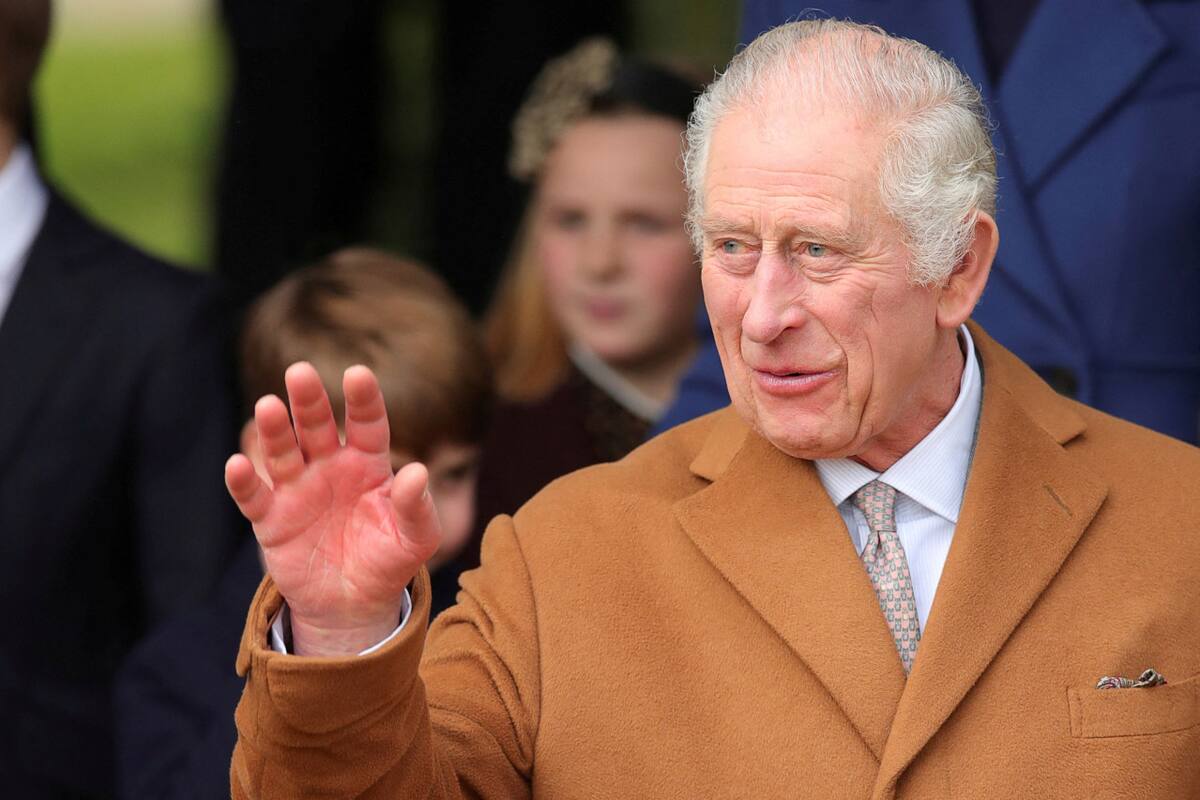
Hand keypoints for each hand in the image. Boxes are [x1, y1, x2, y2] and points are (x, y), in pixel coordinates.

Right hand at [225, 363, 439, 655]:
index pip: (367, 423)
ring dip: (275, 430)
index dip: (362, 399)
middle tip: (300, 372)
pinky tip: (238, 464)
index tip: (358, 374)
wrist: (354, 604)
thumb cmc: (389, 560)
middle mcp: (330, 466)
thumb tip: (418, 473)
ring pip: (283, 452)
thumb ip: (417, 506)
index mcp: (368, 463)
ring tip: (268, 406)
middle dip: (309, 400)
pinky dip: (244, 481)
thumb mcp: (415, 538)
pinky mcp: (271, 519)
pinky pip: (254, 496)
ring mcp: (298, 489)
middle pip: (317, 426)